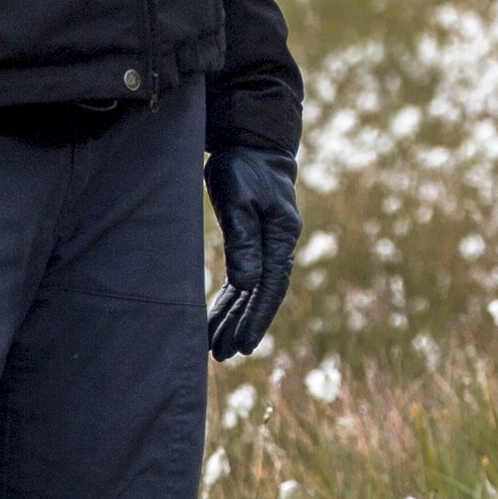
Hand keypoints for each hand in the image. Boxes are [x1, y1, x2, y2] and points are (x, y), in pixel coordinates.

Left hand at [203, 144, 301, 361]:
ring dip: (234, 318)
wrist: (250, 143)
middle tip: (224, 355)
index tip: (245, 344)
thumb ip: (243, 241)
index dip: (257, 318)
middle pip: (261, 295)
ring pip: (250, 291)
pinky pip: (241, 280)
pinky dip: (229, 301)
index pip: (271, 286)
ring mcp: (266, 245)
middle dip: (243, 326)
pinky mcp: (250, 242)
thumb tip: (247, 285)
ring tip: (217, 348)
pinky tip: (216, 320)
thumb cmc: (244, 168)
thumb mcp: (239, 201)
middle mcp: (277, 245)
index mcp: (281, 236)